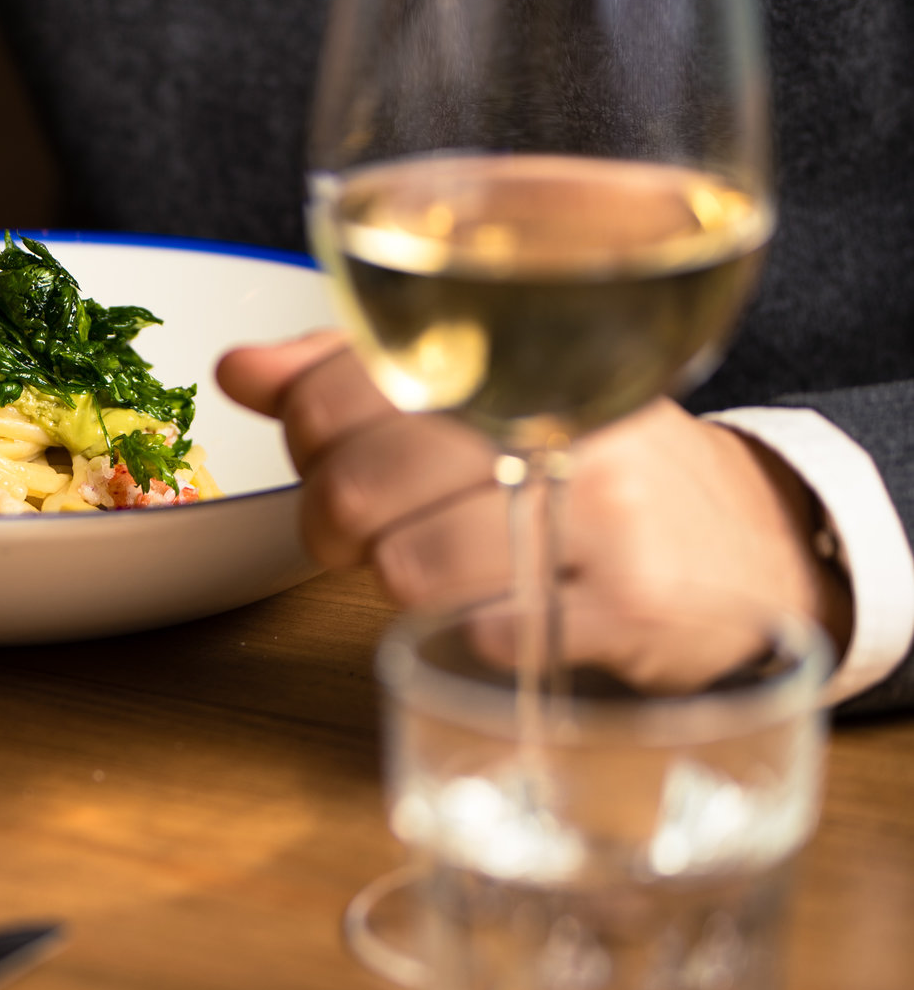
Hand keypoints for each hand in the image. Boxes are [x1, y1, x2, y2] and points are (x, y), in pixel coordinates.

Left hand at [217, 330, 853, 688]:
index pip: (351, 384)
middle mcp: (571, 425)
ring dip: (394, 580)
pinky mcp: (631, 608)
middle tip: (353, 534)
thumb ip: (356, 374)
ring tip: (431, 567)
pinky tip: (499, 612)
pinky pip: (487, 633)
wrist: (752, 547)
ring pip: (409, 566)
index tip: (325, 455)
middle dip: (330, 519)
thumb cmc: (590, 468)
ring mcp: (607, 517)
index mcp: (526, 356)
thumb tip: (238, 368)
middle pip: (364, 480)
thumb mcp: (490, 397)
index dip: (307, 430)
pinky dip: (469, 632)